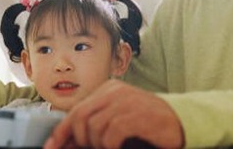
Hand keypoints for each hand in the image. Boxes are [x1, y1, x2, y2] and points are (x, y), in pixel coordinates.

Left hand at [44, 79, 183, 148]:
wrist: (181, 121)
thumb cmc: (148, 124)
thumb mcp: (118, 120)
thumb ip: (96, 126)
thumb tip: (68, 143)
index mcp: (108, 90)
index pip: (75, 110)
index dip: (60, 132)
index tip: (51, 148)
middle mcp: (114, 92)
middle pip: (79, 118)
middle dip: (79, 141)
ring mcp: (126, 101)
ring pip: (93, 128)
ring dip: (99, 145)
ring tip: (113, 147)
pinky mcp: (136, 114)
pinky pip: (110, 134)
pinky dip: (111, 146)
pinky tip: (120, 147)